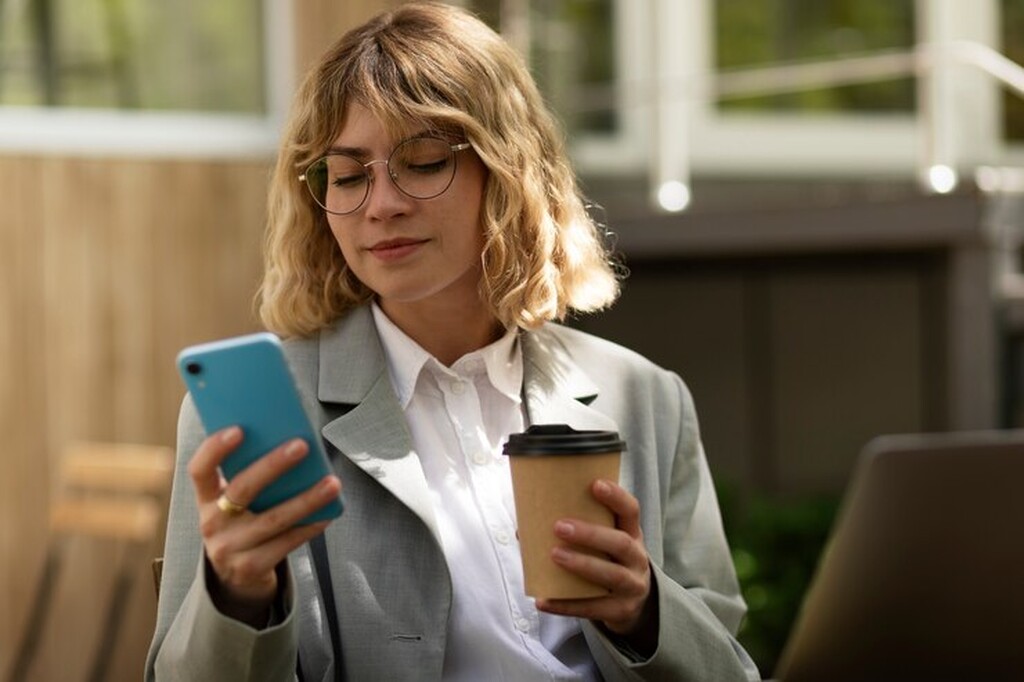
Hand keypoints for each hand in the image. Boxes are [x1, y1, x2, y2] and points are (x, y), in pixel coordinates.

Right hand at [187, 426, 341, 625]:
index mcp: (206, 499)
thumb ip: (248, 477)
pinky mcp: (251, 568)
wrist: (235, 578)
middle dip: (273, 465)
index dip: (215, 449)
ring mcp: (230, 549)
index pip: (200, 470)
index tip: (238, 429)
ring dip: (306, 499)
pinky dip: (310, 526)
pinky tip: (328, 512)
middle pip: (242, 489)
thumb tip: (289, 438)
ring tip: (332, 483)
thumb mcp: (232, 502)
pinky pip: (287, 543)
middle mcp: (213, 523)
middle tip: (301, 445)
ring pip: (273, 519)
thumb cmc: (242, 524)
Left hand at [534, 480, 655, 642]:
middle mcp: (637, 558)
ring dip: (582, 564)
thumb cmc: (608, 562)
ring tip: (555, 555)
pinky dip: (566, 605)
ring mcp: (632, 586)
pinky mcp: (621, 611)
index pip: (631, 511)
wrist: (632, 604)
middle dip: (590, 534)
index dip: (616, 497)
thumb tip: (523, 527)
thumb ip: (577, 530)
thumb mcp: (605, 544)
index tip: (595, 484)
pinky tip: (543, 600)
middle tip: (559, 527)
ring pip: (611, 574)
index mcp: (631, 534)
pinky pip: (593, 608)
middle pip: (620, 543)